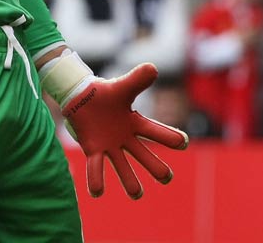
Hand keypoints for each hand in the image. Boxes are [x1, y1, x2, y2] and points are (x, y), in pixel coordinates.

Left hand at [39, 52, 187, 198]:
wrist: (80, 95)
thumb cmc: (104, 92)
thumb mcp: (122, 86)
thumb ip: (137, 79)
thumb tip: (153, 68)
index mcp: (136, 122)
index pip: (156, 131)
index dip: (170, 137)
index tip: (182, 142)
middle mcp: (126, 138)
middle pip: (145, 156)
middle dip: (156, 168)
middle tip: (165, 177)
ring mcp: (110, 146)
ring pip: (123, 167)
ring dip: (130, 181)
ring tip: (136, 193)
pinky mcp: (93, 150)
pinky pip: (96, 167)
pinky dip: (96, 180)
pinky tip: (97, 192)